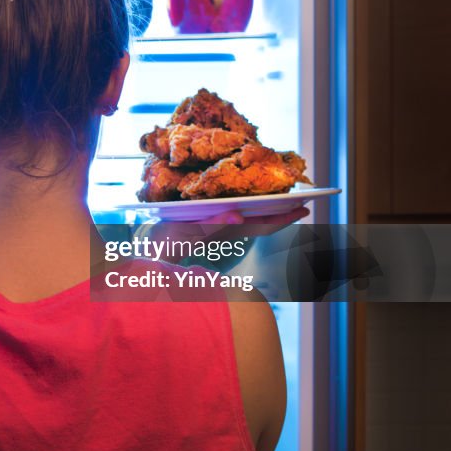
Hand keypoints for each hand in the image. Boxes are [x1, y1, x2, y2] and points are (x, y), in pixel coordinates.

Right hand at [136, 207, 309, 264]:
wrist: (146, 251)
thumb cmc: (163, 242)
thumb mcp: (183, 232)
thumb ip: (210, 226)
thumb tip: (237, 215)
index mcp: (223, 232)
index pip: (261, 226)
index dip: (283, 219)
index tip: (304, 209)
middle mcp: (224, 230)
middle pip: (260, 223)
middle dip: (282, 213)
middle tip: (304, 200)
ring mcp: (217, 229)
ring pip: (250, 220)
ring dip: (268, 210)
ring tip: (285, 198)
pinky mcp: (208, 225)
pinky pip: (235, 216)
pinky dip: (249, 208)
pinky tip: (252, 201)